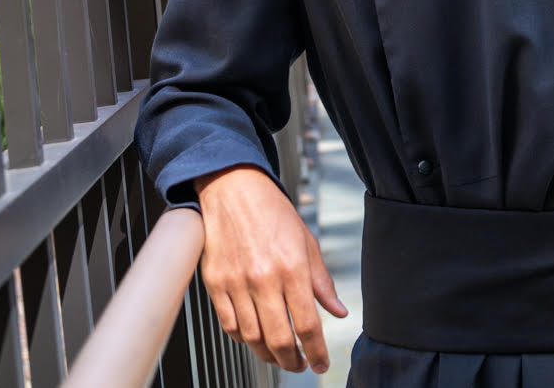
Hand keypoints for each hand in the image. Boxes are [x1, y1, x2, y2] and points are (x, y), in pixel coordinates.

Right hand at [196, 166, 349, 372]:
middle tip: (300, 365)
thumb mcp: (307, 242)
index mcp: (292, 267)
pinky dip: (242, 339)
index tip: (320, 362)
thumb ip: (322, 282)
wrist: (233, 188)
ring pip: (251, 337)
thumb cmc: (272, 211)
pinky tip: (254, 339)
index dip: (316, 350)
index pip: (307, 324)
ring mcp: (236, 283)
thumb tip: (338, 311)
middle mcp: (263, 278)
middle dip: (292, 360)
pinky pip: (228, 324)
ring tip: (279, 356)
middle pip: (279, 338)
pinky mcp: (215, 283)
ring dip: (267, 354)